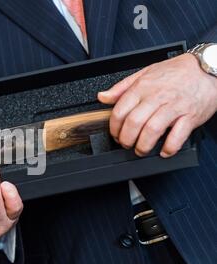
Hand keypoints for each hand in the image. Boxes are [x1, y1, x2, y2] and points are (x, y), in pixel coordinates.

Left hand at [98, 53, 216, 157]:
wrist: (208, 67)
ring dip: (143, 146)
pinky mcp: (191, 116)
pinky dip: (169, 147)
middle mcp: (157, 97)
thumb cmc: (176, 72)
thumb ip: (121, 88)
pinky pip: (178, 136)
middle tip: (126, 144)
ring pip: (152, 130)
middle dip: (126, 139)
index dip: (114, 128)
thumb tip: (102, 97)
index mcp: (143, 87)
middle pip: (134, 123)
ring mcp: (175, 107)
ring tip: (141, 150)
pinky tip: (164, 151)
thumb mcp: (145, 73)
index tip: (115, 134)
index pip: (120, 111)